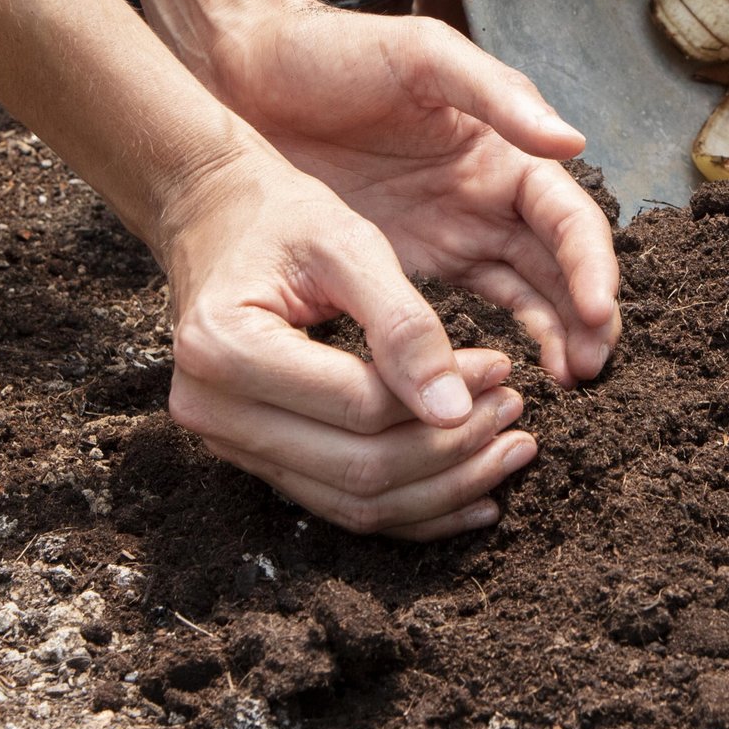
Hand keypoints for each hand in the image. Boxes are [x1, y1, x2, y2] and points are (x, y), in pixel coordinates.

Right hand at [161, 141, 536, 539]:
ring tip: (510, 451)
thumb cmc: (283, 219)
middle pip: (358, 469)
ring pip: (354, 502)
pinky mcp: (257, 457)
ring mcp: (228, 443)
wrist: (217, 220)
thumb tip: (455, 410)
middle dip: (452, 452)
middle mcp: (212, 410)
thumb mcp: (347, 244)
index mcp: (225, 348)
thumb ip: (402, 323)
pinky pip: (341, 504)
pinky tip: (474, 497)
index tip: (505, 368)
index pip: (360, 405)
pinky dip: (413, 508)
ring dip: (443, 487)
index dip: (444, 397)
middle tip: (516, 413)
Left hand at [201, 6, 619, 386]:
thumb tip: (574, 142)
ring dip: (554, 337)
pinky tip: (506, 378)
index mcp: (506, 151)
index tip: (598, 311)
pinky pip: (468, 312)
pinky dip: (497, 343)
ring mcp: (453, 234)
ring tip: (568, 384)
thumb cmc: (335, 53)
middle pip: (560, 267)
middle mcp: (491, 199)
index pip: (568, 218)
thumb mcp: (421, 55)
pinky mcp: (409, 265)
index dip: (590, 264)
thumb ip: (498, 95)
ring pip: (527, 296)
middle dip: (585, 317)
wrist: (244, 72)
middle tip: (589, 368)